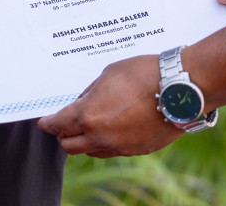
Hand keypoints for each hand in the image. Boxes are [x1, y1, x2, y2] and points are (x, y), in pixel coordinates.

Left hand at [38, 54, 183, 157]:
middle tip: (64, 124)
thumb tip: (82, 101)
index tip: (44, 122)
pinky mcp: (138, 150)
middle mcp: (101, 137)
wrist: (181, 88)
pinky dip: (108, 141)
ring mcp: (120, 147)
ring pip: (92, 152)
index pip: (58, 125)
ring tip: (91, 125)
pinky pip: (114, 150)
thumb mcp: (109, 73)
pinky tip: (115, 127)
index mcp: (89, 116)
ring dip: (85, 140)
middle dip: (63, 135)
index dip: (48, 123)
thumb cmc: (145, 73)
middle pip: (70, 146)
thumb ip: (91, 91)